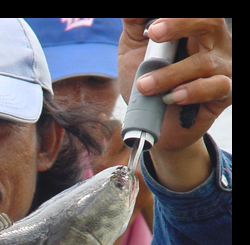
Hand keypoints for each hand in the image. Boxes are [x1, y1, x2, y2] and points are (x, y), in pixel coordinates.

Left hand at [118, 18, 231, 189]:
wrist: (152, 124)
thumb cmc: (146, 83)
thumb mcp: (134, 51)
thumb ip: (135, 27)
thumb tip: (128, 11)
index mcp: (194, 29)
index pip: (195, 13)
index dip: (175, 17)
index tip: (150, 26)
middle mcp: (213, 43)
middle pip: (209, 22)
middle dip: (180, 24)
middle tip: (153, 33)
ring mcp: (222, 67)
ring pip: (203, 62)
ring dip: (169, 74)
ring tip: (144, 85)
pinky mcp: (225, 92)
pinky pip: (215, 87)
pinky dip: (192, 91)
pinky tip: (172, 97)